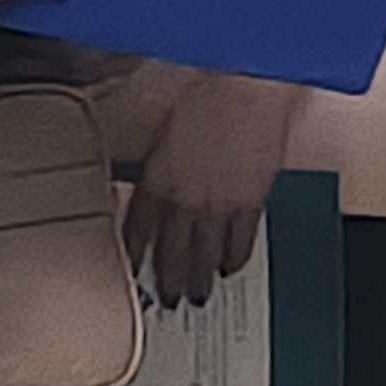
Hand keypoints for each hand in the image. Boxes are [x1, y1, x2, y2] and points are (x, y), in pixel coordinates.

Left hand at [128, 69, 295, 308]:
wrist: (250, 87)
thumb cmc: (210, 92)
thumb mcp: (170, 125)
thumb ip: (162, 158)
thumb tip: (158, 174)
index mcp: (159, 178)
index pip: (139, 227)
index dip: (134, 253)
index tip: (133, 267)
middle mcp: (186, 198)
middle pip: (172, 252)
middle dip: (168, 280)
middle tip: (167, 298)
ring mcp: (220, 204)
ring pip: (205, 255)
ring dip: (201, 280)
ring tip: (198, 296)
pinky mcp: (252, 202)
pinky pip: (241, 241)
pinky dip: (235, 258)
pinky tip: (230, 267)